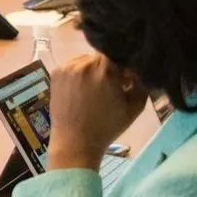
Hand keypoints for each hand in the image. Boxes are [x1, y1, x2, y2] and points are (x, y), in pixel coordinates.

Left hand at [48, 52, 147, 172]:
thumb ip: (141, 82)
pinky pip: (73, 66)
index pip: (120, 53)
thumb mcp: (134, 107)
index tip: (127, 78)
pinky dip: (80, 74)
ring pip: (87, 60)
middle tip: (112, 87)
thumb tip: (137, 68)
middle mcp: (84, 62)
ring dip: (94, 70)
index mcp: (105, 69)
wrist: (74, 143)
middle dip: (110, 68)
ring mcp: (67, 66)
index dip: (125, 64)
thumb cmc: (107, 127)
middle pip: (103, 56)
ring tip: (95, 91)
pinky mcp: (56, 72)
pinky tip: (82, 92)